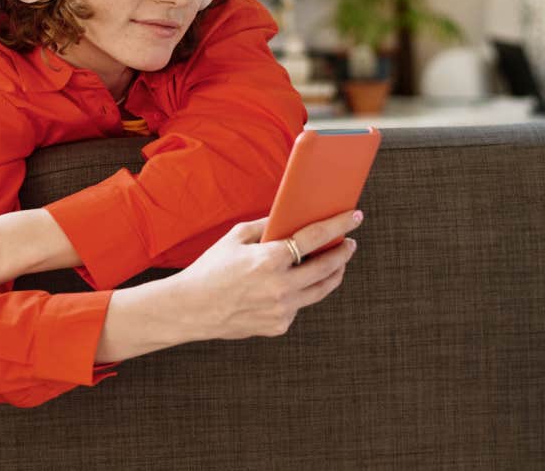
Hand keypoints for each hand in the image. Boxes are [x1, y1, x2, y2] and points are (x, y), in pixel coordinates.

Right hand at [169, 209, 362, 340]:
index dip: (339, 225)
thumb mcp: (235, 238)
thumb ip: (266, 226)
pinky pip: (298, 305)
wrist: (190, 309)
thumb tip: (290, 218)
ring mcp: (282, 309)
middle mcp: (281, 286)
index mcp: (270, 259)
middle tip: (349, 244)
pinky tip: (294, 285)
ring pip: (320, 290)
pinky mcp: (278, 325)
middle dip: (343, 253)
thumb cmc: (210, 269)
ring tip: (335, 264)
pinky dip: (300, 293)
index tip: (355, 218)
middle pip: (327, 267)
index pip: (316, 238)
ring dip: (332, 275)